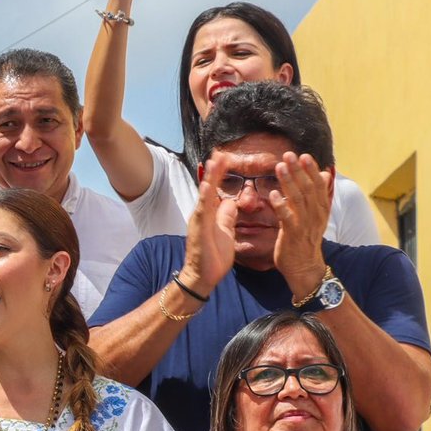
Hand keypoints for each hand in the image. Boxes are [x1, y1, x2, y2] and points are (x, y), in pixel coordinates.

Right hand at [183, 155, 237, 291]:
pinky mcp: (198, 228)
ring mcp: (199, 220)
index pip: (215, 190)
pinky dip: (205, 196)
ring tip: (214, 162)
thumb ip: (227, 217)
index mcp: (210, 215)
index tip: (226, 159)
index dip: (220, 175)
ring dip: (210, 178)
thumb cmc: (213, 257)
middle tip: (221, 154)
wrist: (202, 277)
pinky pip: (202, 209)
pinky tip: (208, 185)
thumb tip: (232, 203)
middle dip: (215, 171)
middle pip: (208, 187)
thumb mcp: (226, 232)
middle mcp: (202, 214)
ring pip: (204, 194)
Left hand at [266, 152, 333, 297]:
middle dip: (299, 170)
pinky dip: (280, 205)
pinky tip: (272, 194)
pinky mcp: (292, 234)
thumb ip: (317, 194)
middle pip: (308, 188)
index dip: (311, 170)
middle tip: (289, 155)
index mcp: (321, 208)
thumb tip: (323, 173)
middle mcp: (315, 214)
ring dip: (289, 182)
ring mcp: (304, 224)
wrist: (305, 267)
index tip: (304, 155)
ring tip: (280, 167)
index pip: (318, 185)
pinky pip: (287, 217)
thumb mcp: (316, 215)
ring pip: (298, 199)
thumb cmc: (306, 239)